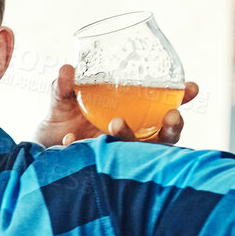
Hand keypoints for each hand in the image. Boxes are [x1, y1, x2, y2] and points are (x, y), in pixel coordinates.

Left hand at [37, 63, 197, 146]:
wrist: (42, 145)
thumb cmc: (64, 118)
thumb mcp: (63, 98)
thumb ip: (64, 85)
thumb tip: (67, 69)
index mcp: (135, 112)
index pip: (166, 103)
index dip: (182, 96)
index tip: (191, 87)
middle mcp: (134, 134)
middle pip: (165, 133)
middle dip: (172, 125)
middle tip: (171, 115)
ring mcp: (121, 152)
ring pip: (140, 150)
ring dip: (130, 137)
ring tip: (115, 124)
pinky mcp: (102, 166)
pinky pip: (102, 161)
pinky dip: (87, 148)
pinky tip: (71, 139)